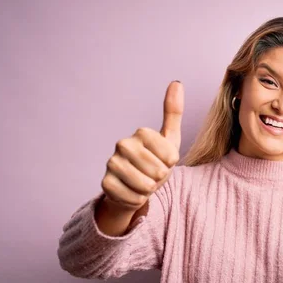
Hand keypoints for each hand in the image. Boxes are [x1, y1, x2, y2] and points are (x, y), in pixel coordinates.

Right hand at [100, 81, 183, 211]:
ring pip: (146, 186)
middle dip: (161, 178)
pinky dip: (138, 199)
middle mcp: (123, 144)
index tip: (164, 160)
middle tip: (152, 174)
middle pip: (158, 171)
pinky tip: (132, 191)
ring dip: (150, 190)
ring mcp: (111, 163)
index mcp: (141, 132)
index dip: (171, 163)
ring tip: (143, 182)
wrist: (134, 185)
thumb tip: (176, 82)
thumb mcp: (170, 140)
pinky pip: (134, 198)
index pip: (170, 156)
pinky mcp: (105, 183)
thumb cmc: (155, 161)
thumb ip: (173, 113)